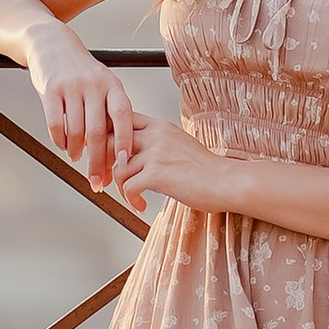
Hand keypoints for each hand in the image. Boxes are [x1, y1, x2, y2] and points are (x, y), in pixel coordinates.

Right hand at [37, 47, 137, 196]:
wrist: (52, 44)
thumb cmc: (82, 72)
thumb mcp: (103, 85)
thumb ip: (108, 113)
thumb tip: (115, 151)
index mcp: (112, 85)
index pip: (123, 117)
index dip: (125, 141)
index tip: (125, 165)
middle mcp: (94, 85)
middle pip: (98, 132)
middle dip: (98, 161)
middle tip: (96, 181)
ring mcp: (72, 87)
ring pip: (76, 131)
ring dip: (76, 151)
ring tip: (76, 158)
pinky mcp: (50, 90)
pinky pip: (56, 124)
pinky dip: (59, 140)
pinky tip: (62, 145)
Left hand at [109, 113, 234, 215]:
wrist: (225, 181)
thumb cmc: (206, 169)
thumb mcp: (179, 143)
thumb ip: (157, 143)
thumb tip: (136, 154)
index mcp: (160, 126)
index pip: (122, 122)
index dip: (110, 139)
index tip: (107, 157)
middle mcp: (155, 136)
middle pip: (111, 142)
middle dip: (103, 163)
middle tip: (106, 179)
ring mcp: (155, 155)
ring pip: (118, 169)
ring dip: (121, 189)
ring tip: (133, 198)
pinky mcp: (156, 175)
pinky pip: (128, 187)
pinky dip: (131, 200)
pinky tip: (141, 206)